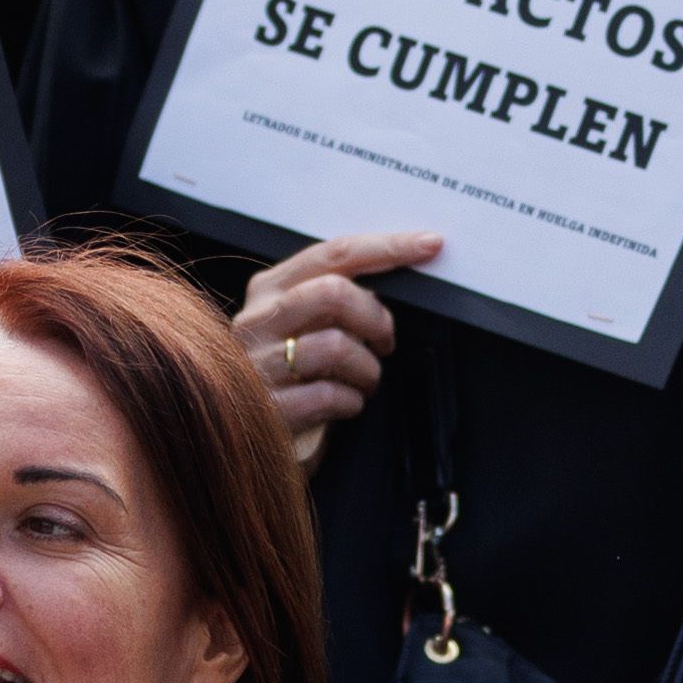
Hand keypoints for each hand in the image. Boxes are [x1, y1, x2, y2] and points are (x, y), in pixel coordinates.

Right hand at [237, 233, 435, 468]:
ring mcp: (257, 365)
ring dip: (368, 369)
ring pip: (336, 346)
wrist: (254, 438)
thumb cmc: (293, 376)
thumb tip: (395, 278)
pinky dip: (352, 402)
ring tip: (364, 381)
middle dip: (376, 318)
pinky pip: (329, 395)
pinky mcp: (268, 408)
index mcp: (270, 289)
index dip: (387, 247)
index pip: (334, 253)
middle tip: (385, 342)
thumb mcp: (305, 326)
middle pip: (334, 292)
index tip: (429, 245)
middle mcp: (257, 320)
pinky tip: (347, 404)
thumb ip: (336, 299)